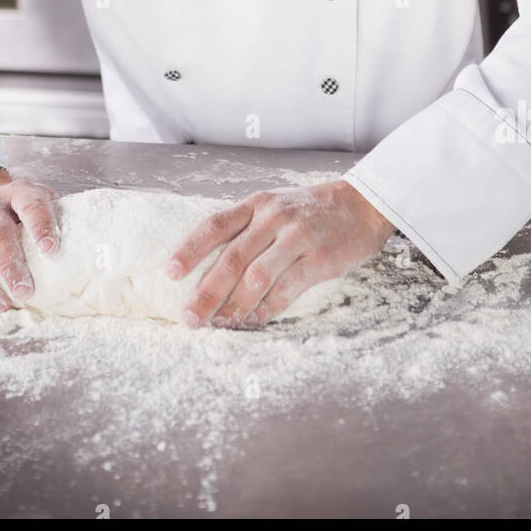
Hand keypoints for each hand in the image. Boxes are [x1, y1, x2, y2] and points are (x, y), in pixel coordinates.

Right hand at [0, 169, 58, 312]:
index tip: (52, 250)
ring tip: (0, 307)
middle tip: (26, 292)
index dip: (41, 226)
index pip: (30, 206)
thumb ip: (61, 217)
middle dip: (10, 266)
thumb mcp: (42, 201)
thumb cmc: (21, 208)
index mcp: (18, 193)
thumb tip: (94, 247)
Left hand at [165, 179, 393, 327]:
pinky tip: (253, 321)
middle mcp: (273, 218)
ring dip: (235, 306)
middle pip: (231, 258)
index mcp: (257, 205)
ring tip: (220, 326)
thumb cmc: (309, 211)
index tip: (169, 273)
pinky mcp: (320, 259)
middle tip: (189, 317)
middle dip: (206, 291)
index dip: (189, 249)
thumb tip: (207, 269)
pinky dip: (267, 309)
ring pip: (257, 277)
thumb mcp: (274, 207)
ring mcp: (298, 237)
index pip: (215, 225)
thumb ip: (245, 230)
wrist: (361, 205)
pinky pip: (287, 289)